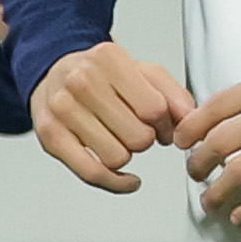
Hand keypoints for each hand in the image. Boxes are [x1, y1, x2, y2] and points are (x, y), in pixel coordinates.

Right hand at [32, 40, 188, 192]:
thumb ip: (172, 93)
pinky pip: (93, 173)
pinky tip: (127, 178)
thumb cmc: (100, 74)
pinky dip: (116, 182)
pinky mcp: (51, 137)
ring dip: (126, 154)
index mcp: (109, 59)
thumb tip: (190, 119)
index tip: (163, 127)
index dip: (167, 125)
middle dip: (146, 139)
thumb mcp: (141, 70)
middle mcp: (82, 81)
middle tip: (138, 130)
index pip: (155, 109)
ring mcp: (63, 109)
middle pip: (138, 137)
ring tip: (119, 138)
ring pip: (117, 157)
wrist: (52, 72)